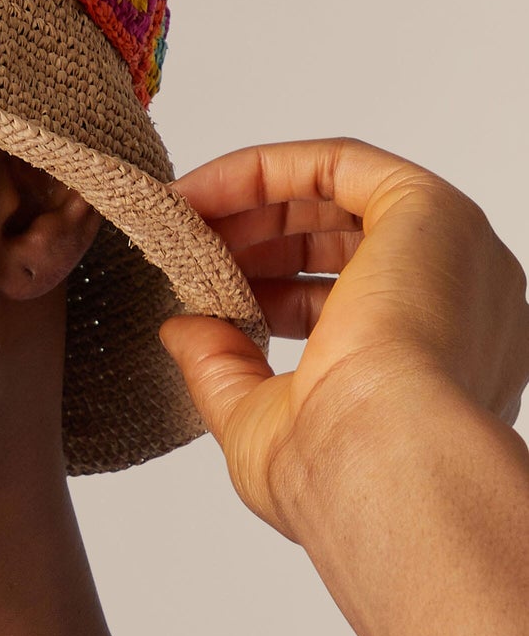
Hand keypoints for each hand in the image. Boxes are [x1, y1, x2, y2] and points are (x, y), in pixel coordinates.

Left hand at [160, 139, 528, 538]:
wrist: (384, 463)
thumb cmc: (336, 472)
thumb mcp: (259, 420)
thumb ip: (222, 366)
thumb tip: (180, 327)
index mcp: (431, 360)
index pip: (341, 298)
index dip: (266, 284)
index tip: (199, 288)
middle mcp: (457, 302)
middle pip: (342, 241)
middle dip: (254, 239)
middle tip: (184, 248)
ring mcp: (452, 253)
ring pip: (339, 197)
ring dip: (252, 202)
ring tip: (181, 219)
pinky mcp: (431, 210)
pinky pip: (340, 163)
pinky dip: (264, 170)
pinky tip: (201, 193)